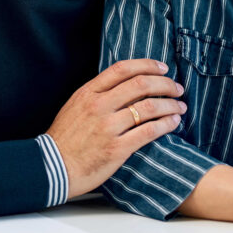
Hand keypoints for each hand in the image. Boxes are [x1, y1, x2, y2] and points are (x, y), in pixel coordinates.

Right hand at [46, 59, 186, 197]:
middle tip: (177, 89)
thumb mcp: (75, 106)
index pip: (122, 69)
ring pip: (148, 108)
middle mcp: (98, 106)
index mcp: (88, 92)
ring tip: (180, 107)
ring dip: (170, 105)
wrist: (52, 167)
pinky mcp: (116, 148)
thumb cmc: (65, 139)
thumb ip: (98, 93)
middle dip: (165, 84)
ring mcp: (107, 127)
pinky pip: (148, 132)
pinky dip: (165, 125)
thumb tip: (125, 84)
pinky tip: (174, 123)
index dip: (147, 65)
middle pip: (141, 85)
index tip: (163, 68)